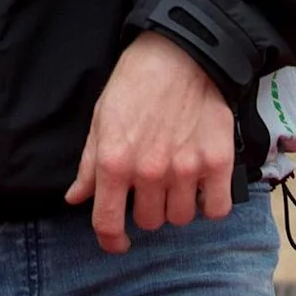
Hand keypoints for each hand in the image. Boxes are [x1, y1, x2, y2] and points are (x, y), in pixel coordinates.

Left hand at [61, 32, 235, 254]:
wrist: (182, 52)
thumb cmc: (137, 82)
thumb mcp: (101, 118)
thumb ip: (89, 164)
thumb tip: (77, 198)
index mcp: (114, 162)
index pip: (108, 223)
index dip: (111, 241)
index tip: (117, 243)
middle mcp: (149, 172)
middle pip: (149, 222)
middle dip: (148, 208)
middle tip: (152, 185)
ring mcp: (186, 169)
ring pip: (181, 218)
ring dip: (178, 205)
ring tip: (178, 180)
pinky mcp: (218, 162)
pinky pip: (216, 209)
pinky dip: (210, 204)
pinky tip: (204, 186)